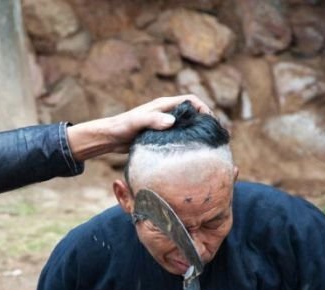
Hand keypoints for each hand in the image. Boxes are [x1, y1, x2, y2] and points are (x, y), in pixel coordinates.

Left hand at [66, 95, 212, 159]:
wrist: (110, 137)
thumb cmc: (122, 127)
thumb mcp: (137, 122)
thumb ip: (153, 120)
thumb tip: (172, 121)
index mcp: (164, 105)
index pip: (191, 100)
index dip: (203, 108)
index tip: (210, 121)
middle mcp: (166, 113)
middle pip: (191, 113)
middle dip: (204, 121)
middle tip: (214, 136)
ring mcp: (164, 124)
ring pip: (185, 125)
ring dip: (196, 132)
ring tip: (206, 146)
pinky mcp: (160, 135)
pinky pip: (177, 136)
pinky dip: (185, 141)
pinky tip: (189, 154)